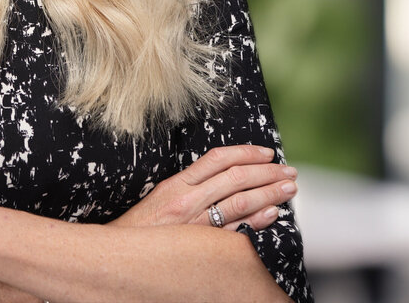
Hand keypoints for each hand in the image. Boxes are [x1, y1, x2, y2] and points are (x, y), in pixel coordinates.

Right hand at [110, 145, 296, 231]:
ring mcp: (195, 223)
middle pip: (235, 177)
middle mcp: (187, 199)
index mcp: (177, 183)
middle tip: (289, 172)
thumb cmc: (142, 228)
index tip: (267, 152)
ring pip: (240, 201)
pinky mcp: (199, 244)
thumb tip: (228, 178)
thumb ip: (192, 187)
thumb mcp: (163, 197)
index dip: (246, 152)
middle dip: (267, 172)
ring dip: (269, 193)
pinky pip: (234, 230)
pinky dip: (256, 220)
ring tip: (289, 189)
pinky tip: (272, 214)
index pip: (217, 159)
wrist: (119, 255)